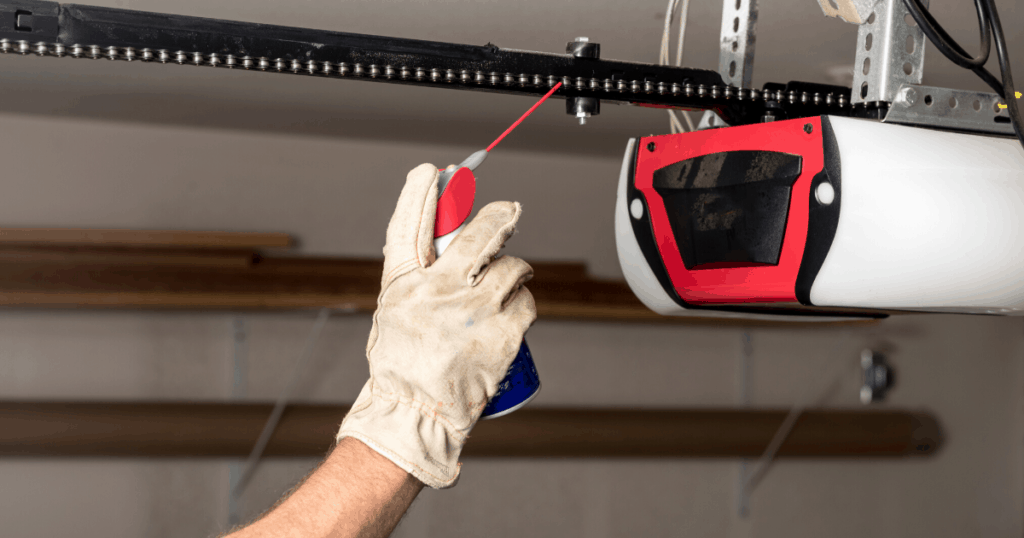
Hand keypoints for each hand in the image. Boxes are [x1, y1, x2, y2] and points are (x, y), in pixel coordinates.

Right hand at [337, 163, 536, 488]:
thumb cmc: (404, 364)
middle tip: (509, 211)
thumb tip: (444, 245)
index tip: (432, 172)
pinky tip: (513, 310)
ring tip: (508, 280)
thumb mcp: (396, 310)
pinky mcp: (503, 333)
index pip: (410, 225)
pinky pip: (526, 301)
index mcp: (406, 282)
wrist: (417, 412)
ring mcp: (474, 310)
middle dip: (499, 217)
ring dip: (514, 269)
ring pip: (511, 267)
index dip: (421, 194)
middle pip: (478, 234)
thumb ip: (418, 277)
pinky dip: (523, 302)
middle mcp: (439, 290)